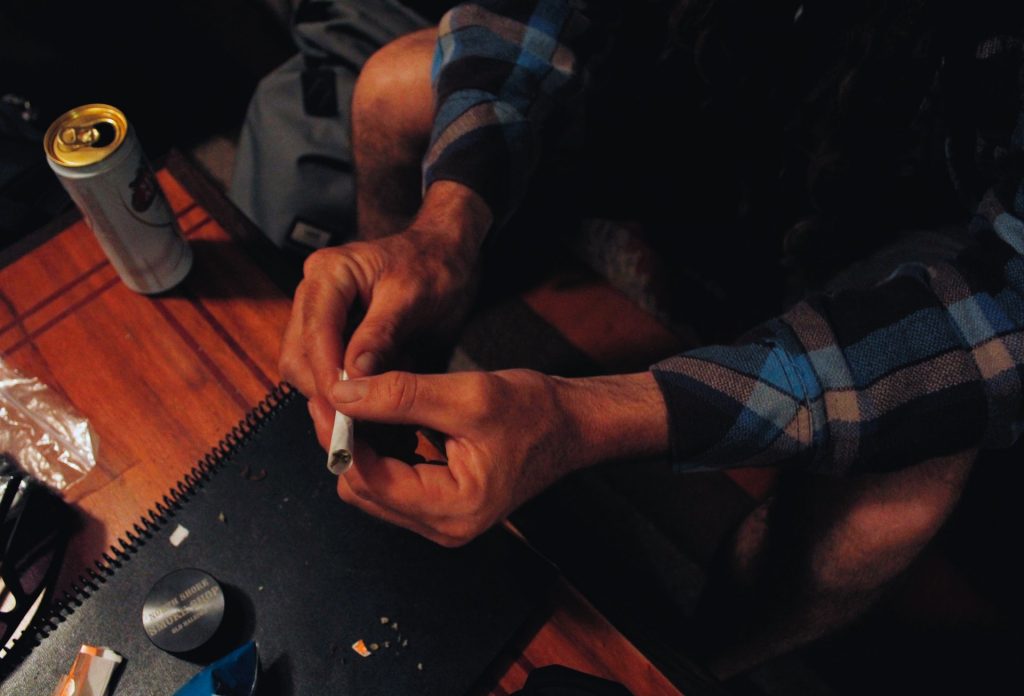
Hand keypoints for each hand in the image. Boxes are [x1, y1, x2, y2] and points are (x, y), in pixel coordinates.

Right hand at [279, 182, 490, 435]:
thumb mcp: (413, 297)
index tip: (347, 408)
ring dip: (332, 398)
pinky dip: (345, 394)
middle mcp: (314, 293)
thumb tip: (353, 375)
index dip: (327, 374)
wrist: (445, 254)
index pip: (314, 333)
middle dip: (324, 392)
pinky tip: (371, 412)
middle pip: (299, 356)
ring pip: (307, 369)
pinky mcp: (334, 334)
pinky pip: (327, 371)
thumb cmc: (433, 266)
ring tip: (366, 424)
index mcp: (329, 273)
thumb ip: (381, 334)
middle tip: (354, 427)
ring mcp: (320, 314)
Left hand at [325, 369, 668, 545]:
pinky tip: (388, 416)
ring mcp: (440, 521)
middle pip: (362, 489)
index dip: (341, 436)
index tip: (329, 393)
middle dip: (346, 441)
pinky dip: (381, 449)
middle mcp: (442, 526)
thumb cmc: (535, 413)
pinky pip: (391, 482)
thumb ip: (401, 396)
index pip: (369, 479)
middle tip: (341, 391)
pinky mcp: (440, 506)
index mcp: (452, 508)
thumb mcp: (468, 396)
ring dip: (362, 443)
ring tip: (365, 399)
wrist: (572, 427)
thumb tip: (343, 395)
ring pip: (372, 486)